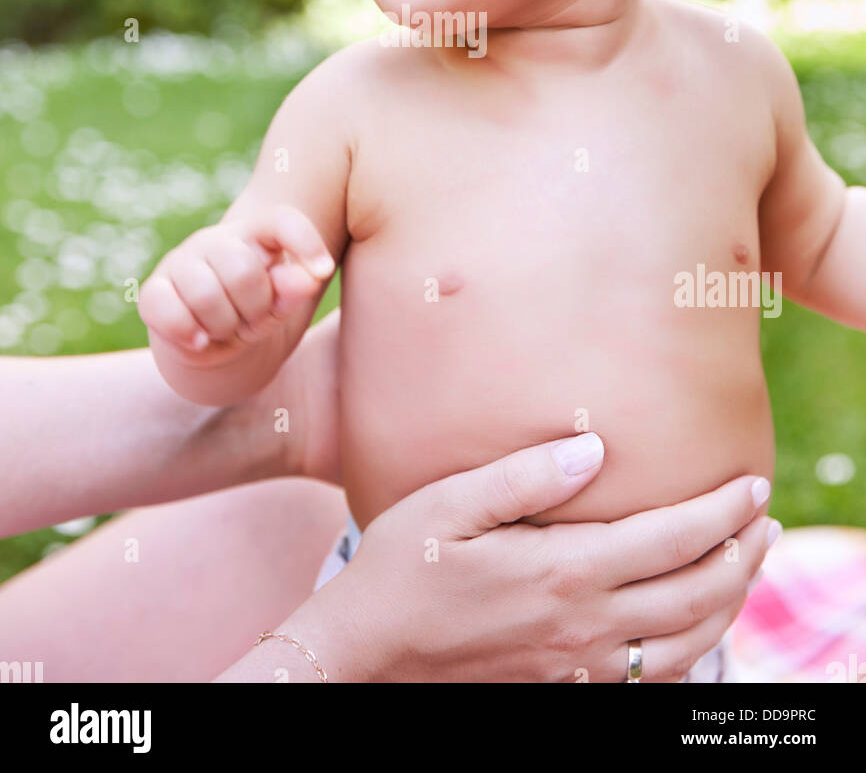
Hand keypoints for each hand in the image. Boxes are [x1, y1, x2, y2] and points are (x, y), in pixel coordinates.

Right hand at [138, 204, 334, 368]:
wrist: (208, 340)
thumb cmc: (252, 310)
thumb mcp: (279, 303)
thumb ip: (293, 287)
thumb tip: (310, 277)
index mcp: (254, 234)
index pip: (281, 221)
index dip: (304, 240)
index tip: (324, 270)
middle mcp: (215, 240)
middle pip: (243, 270)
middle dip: (254, 308)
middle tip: (250, 319)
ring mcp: (181, 261)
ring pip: (205, 293)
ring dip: (222, 325)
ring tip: (225, 328)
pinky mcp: (154, 289)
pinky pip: (167, 309)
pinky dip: (187, 332)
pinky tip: (199, 340)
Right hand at [285, 437, 775, 682]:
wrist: (368, 656)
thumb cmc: (403, 567)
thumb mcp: (451, 504)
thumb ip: (526, 475)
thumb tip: (596, 449)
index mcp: (563, 572)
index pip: (671, 539)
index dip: (723, 511)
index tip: (754, 483)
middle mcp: (583, 625)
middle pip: (696, 595)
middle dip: (743, 555)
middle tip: (766, 521)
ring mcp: (578, 666)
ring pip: (686, 646)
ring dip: (729, 604)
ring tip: (745, 567)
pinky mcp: (566, 688)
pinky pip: (650, 681)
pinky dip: (691, 652)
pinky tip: (692, 627)